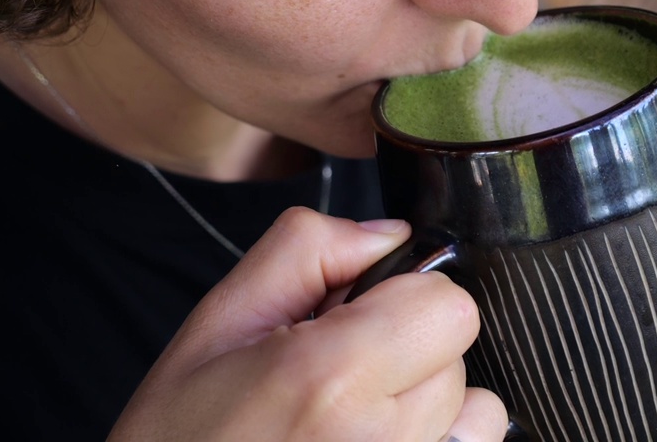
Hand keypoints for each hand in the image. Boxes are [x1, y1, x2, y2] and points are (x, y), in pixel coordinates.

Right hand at [107, 207, 508, 440]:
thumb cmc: (181, 436)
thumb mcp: (220, 320)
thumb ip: (307, 250)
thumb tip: (390, 235)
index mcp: (335, 379)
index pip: (449, 305)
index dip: (406, 293)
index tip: (357, 312)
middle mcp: (384, 440)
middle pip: (459, 353)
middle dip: (409, 345)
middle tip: (338, 369)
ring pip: (475, 410)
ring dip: (429, 401)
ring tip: (356, 413)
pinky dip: (435, 437)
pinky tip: (372, 439)